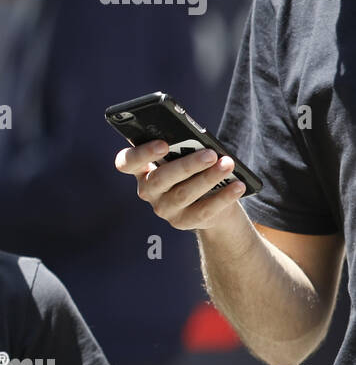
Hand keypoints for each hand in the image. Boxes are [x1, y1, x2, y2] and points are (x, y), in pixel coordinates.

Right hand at [115, 140, 246, 231]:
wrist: (210, 201)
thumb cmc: (195, 169)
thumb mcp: (186, 156)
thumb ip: (184, 148)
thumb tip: (200, 143)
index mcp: (142, 168)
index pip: (126, 162)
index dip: (141, 154)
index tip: (163, 144)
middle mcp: (148, 190)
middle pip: (159, 179)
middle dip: (186, 165)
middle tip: (210, 154)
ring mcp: (164, 208)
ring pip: (183, 194)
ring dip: (208, 178)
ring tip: (228, 165)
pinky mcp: (183, 222)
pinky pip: (203, 210)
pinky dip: (223, 197)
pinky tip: (238, 186)